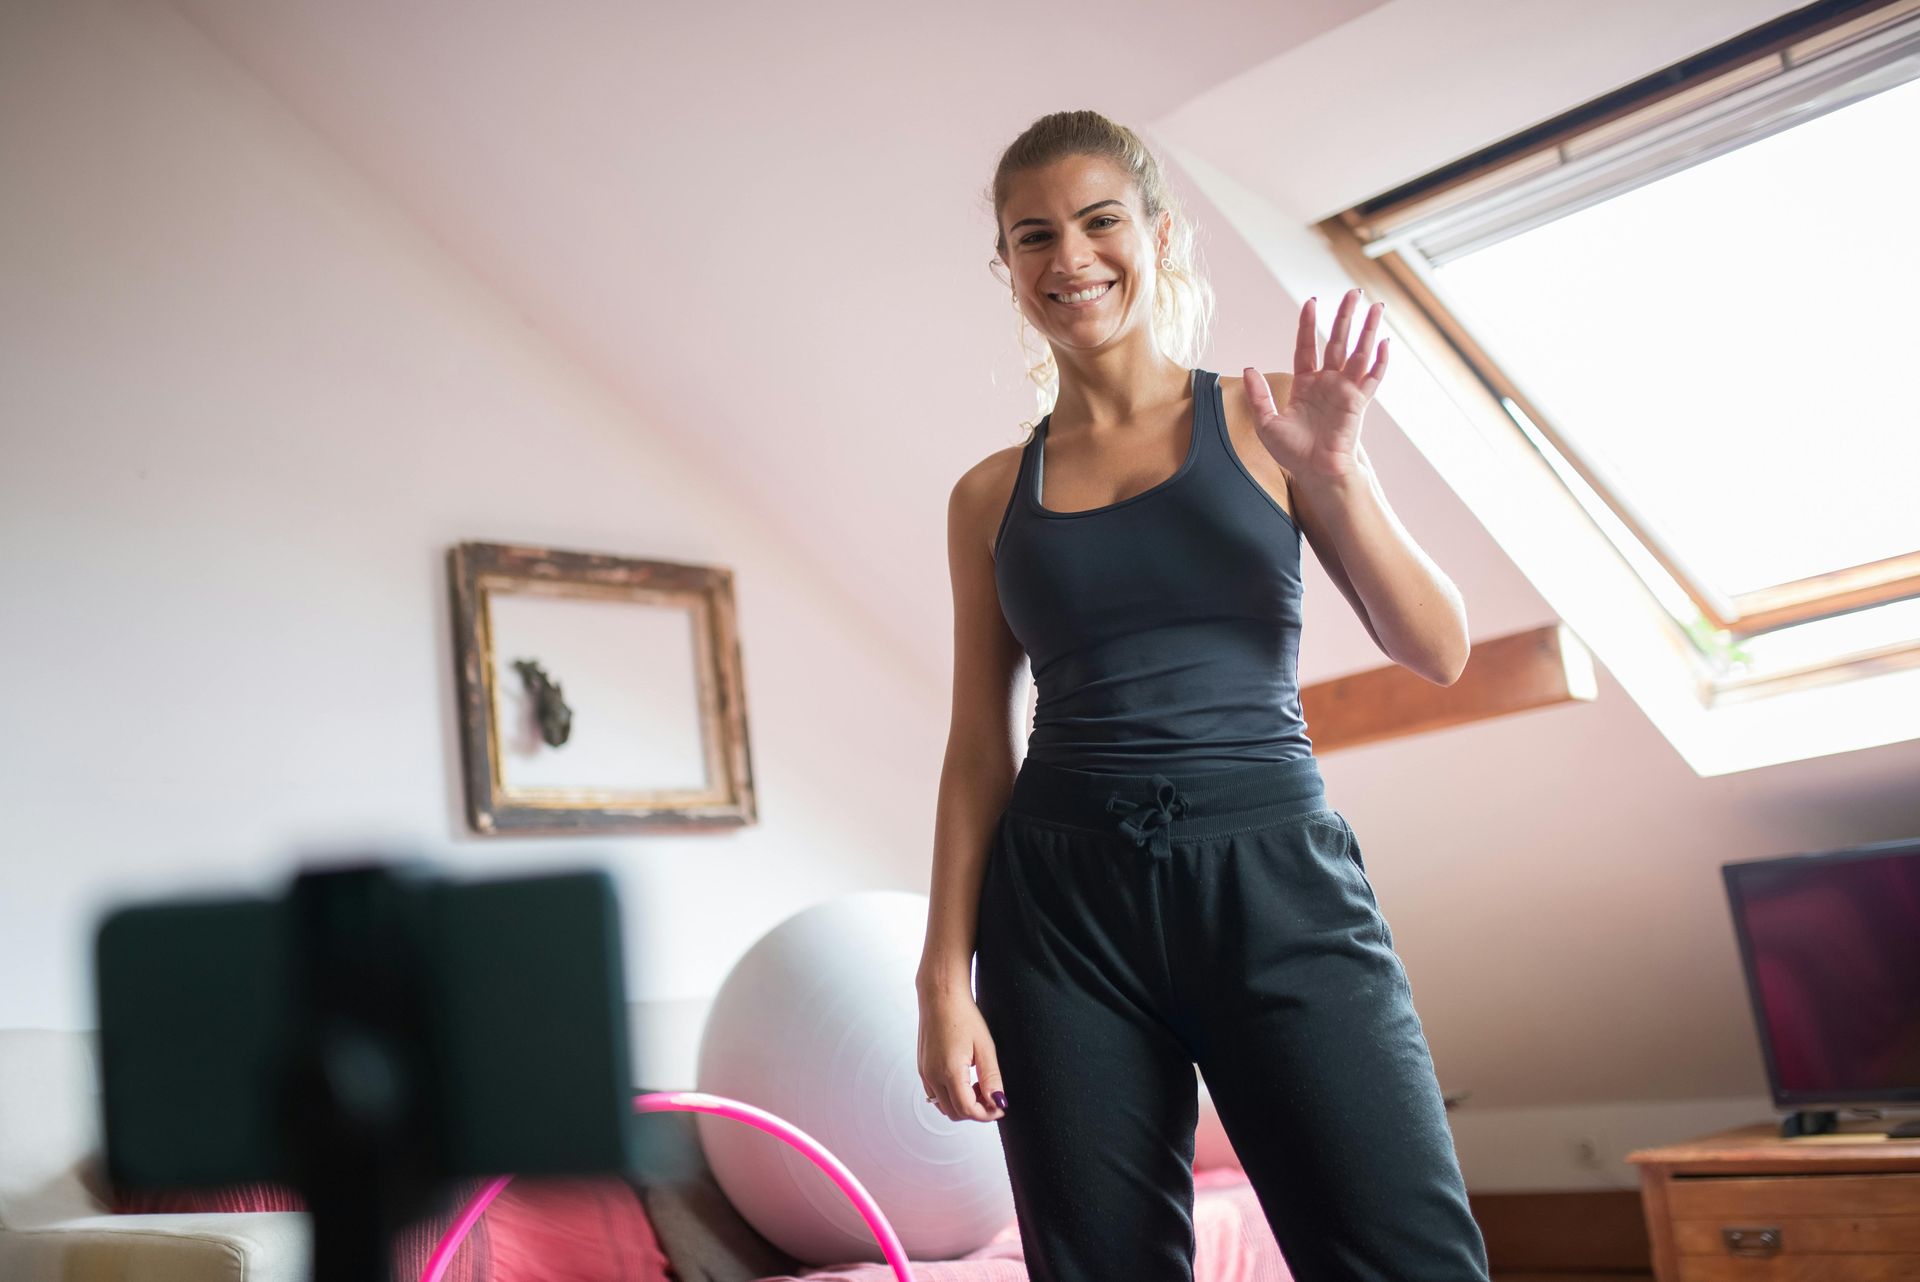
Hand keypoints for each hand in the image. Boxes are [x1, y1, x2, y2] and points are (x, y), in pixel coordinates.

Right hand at [917, 986, 1006, 1122]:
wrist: (940, 996)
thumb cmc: (962, 1015)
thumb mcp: (985, 1047)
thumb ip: (992, 1078)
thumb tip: (998, 1102)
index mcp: (949, 1071)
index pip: (967, 1110)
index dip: (986, 1114)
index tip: (1000, 1107)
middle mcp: (933, 1075)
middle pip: (954, 1113)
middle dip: (976, 1111)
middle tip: (992, 1096)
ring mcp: (925, 1073)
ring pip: (943, 1107)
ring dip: (962, 1104)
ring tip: (979, 1085)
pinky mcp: (922, 1068)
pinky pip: (935, 1094)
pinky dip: (951, 1096)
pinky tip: (965, 1080)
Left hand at [1243, 287, 1387, 483]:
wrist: (1315, 472)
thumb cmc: (1292, 453)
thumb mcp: (1266, 422)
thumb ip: (1260, 395)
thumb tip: (1249, 368)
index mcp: (1305, 384)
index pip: (1307, 347)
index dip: (1308, 324)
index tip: (1311, 301)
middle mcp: (1327, 383)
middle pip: (1338, 341)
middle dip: (1346, 316)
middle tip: (1353, 292)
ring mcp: (1345, 390)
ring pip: (1359, 352)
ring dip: (1368, 329)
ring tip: (1377, 306)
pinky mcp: (1358, 402)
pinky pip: (1372, 378)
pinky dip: (1380, 361)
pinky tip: (1386, 342)